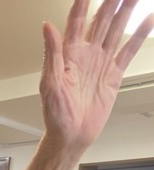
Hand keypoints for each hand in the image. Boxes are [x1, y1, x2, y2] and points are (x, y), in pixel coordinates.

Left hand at [40, 0, 153, 152]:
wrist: (70, 136)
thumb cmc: (55, 115)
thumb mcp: (49, 84)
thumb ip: (51, 54)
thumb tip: (47, 27)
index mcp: (69, 54)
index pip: (77, 21)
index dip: (83, 3)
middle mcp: (86, 54)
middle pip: (101, 20)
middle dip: (111, 1)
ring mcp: (101, 63)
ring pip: (116, 30)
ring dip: (126, 12)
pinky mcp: (113, 75)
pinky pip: (127, 51)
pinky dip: (138, 35)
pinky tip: (147, 20)